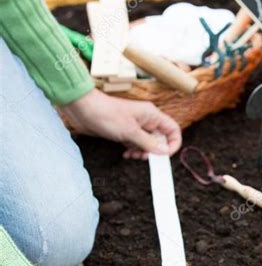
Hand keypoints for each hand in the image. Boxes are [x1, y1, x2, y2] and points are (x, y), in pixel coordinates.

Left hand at [63, 88, 181, 159]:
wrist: (84, 109)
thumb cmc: (106, 114)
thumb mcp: (130, 132)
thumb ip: (149, 143)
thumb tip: (164, 151)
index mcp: (152, 115)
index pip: (173, 130)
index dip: (173, 143)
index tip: (165, 155)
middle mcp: (146, 120)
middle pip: (160, 139)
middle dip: (154, 151)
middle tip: (144, 156)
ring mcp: (136, 126)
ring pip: (148, 144)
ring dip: (142, 152)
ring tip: (132, 155)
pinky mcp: (126, 132)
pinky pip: (136, 144)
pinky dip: (133, 150)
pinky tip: (125, 153)